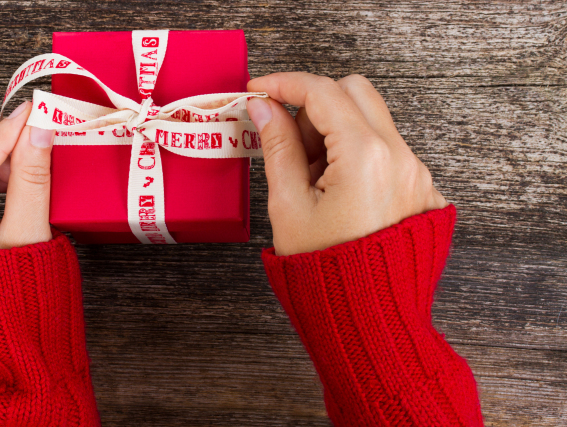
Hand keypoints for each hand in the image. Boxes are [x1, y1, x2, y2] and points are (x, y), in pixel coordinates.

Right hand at [246, 73, 447, 255]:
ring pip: (371, 121)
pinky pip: (386, 150)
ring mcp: (415, 172)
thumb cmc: (327, 271)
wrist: (369, 315)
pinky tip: (333, 192)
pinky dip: (355, 155)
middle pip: (355, 92)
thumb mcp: (288, 205)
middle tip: (286, 139)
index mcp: (365, 156)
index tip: (259, 90)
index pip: (323, 92)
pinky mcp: (420, 188)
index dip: (284, 84)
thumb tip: (265, 110)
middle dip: (314, 104)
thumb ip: (277, 147)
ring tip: (310, 179)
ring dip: (334, 132)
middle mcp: (400, 157)